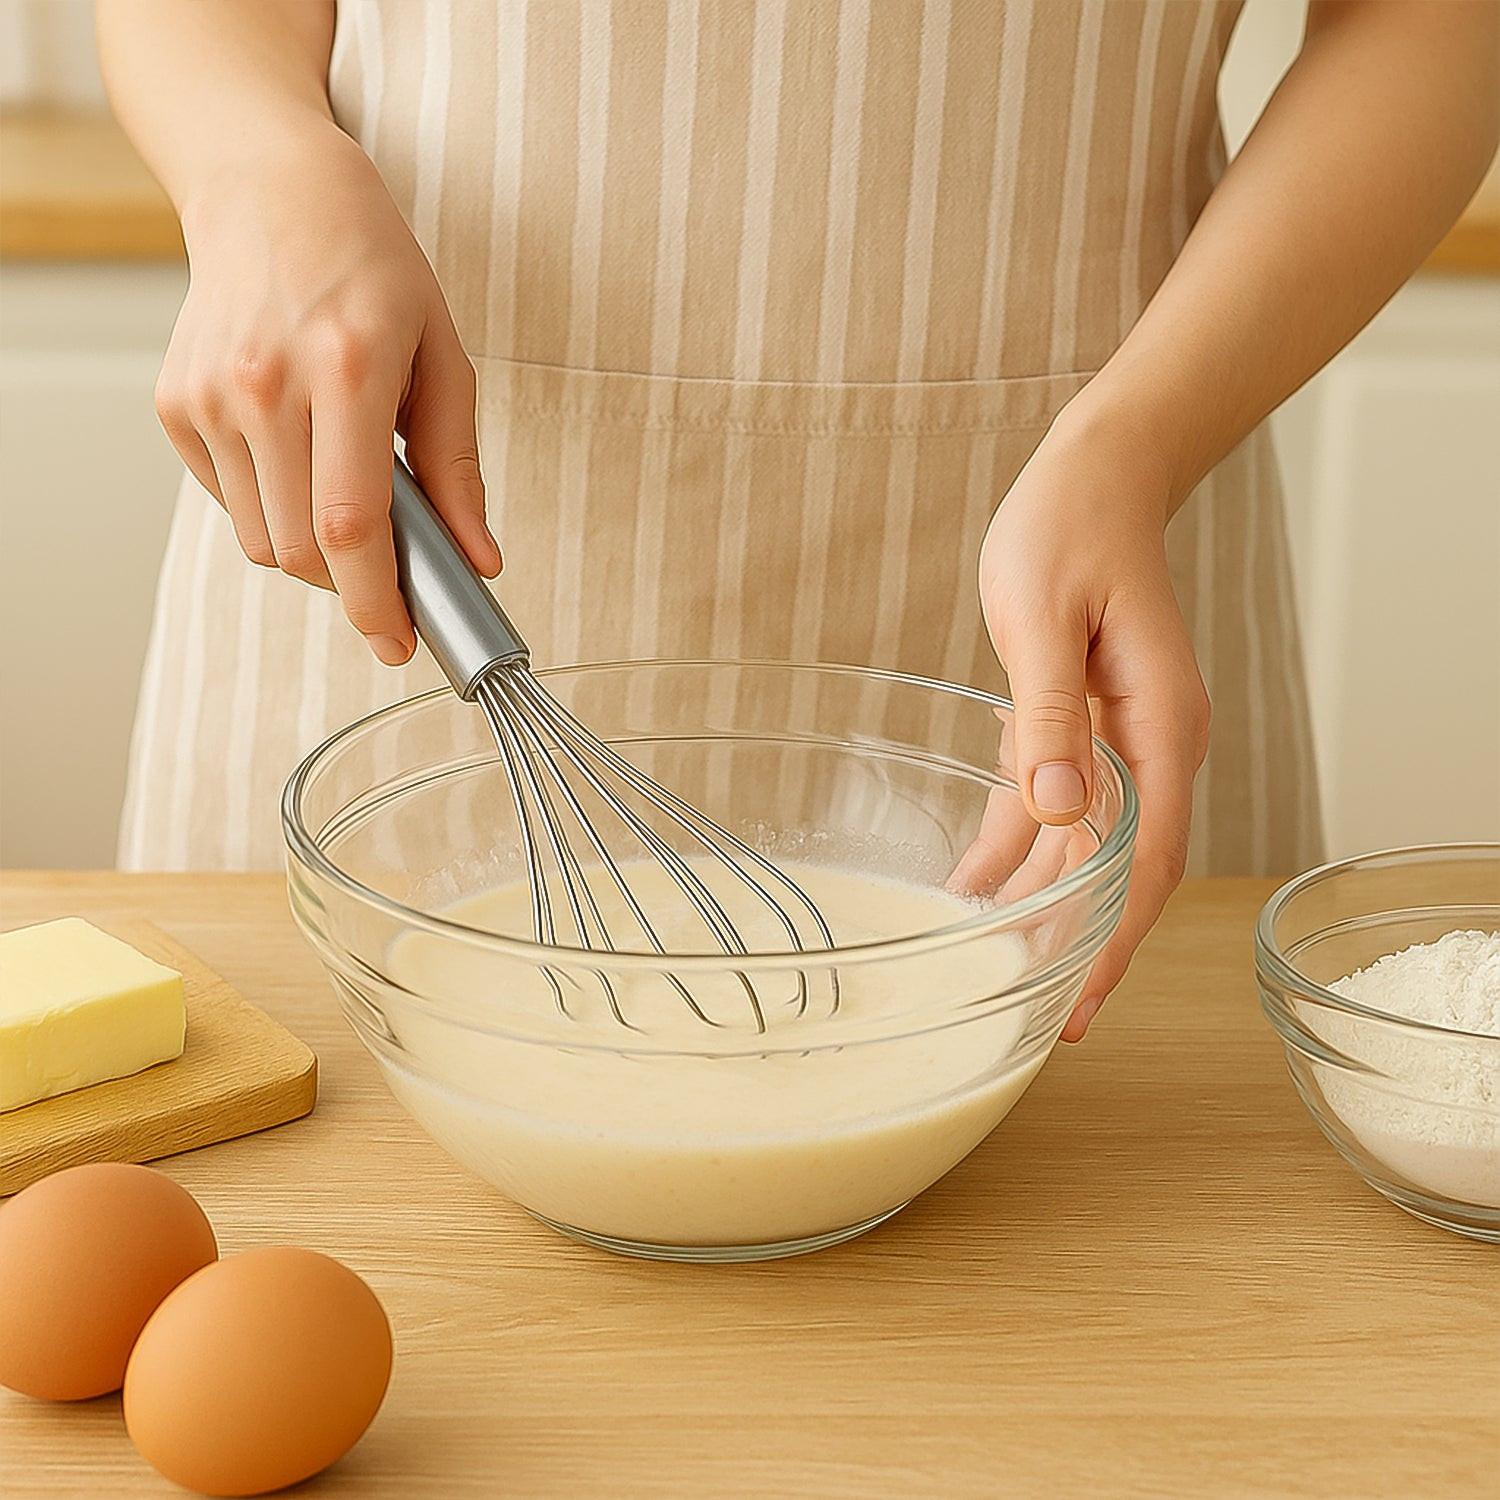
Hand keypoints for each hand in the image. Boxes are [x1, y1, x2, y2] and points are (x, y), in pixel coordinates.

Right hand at [153, 121, 499, 663]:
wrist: (273, 196)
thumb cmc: (373, 273)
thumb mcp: (443, 358)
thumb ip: (459, 469)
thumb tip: (479, 560)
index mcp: (346, 369)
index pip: (351, 523)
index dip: (375, 600)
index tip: (398, 642)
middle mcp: (265, 384)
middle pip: (301, 548)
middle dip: (352, 583)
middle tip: (389, 567)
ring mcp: (210, 396)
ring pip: (261, 540)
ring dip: (311, 547)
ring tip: (342, 488)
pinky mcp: (176, 405)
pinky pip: (229, 503)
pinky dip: (271, 506)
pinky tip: (296, 453)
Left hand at [973, 399, 1209, 1040]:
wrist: (1092, 480)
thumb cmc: (1069, 533)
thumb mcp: (1045, 618)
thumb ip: (1049, 714)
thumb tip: (1062, 811)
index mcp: (1161, 727)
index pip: (1147, 860)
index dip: (1114, 939)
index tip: (1078, 1004)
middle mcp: (1151, 745)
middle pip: (1122, 871)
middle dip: (1080, 943)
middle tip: (1033, 1019)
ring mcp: (1118, 739)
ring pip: (1086, 849)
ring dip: (1045, 906)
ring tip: (998, 970)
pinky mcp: (1077, 725)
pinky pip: (1050, 807)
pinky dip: (1015, 850)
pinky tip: (973, 888)